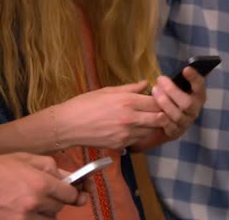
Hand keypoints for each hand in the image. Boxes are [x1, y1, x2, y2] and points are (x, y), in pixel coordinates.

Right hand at [0, 153, 84, 219]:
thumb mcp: (22, 159)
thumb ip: (49, 166)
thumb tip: (67, 176)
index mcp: (41, 183)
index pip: (71, 194)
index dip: (72, 192)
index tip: (70, 192)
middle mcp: (35, 203)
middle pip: (59, 208)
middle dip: (54, 201)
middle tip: (42, 195)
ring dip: (43, 214)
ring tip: (28, 204)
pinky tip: (20, 212)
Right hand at [56, 81, 171, 148]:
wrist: (67, 126)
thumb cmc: (85, 104)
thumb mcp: (108, 91)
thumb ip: (131, 88)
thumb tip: (147, 83)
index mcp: (127, 101)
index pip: (157, 102)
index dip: (161, 100)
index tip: (159, 99)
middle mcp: (130, 118)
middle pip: (159, 118)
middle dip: (162, 114)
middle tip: (159, 111)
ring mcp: (126, 134)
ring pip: (151, 131)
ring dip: (153, 125)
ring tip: (147, 119)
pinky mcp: (121, 145)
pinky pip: (139, 139)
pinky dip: (140, 134)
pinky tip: (134, 128)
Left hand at [151, 66, 205, 138]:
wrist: (160, 122)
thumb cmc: (168, 99)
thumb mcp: (174, 88)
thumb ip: (178, 80)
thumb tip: (183, 68)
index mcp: (197, 96)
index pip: (200, 86)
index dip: (194, 78)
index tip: (186, 69)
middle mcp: (194, 110)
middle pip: (188, 103)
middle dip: (173, 90)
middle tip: (160, 79)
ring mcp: (186, 122)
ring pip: (178, 115)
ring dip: (165, 102)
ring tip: (154, 91)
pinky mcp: (176, 133)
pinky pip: (171, 127)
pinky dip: (164, 120)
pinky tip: (157, 114)